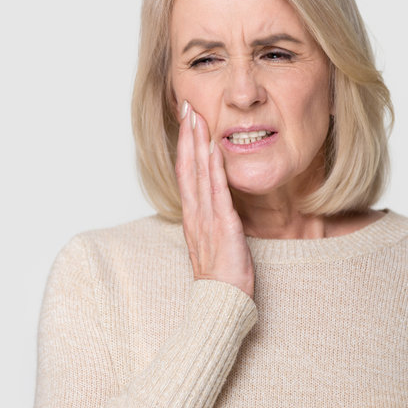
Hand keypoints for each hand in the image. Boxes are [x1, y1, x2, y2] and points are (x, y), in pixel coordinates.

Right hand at [175, 101, 254, 298]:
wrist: (221, 302)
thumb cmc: (221, 276)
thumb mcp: (213, 241)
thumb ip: (212, 219)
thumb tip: (215, 202)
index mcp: (192, 216)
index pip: (185, 172)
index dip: (185, 144)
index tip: (186, 120)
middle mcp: (195, 213)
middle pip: (187, 166)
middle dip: (187, 134)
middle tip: (187, 106)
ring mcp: (207, 219)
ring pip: (199, 173)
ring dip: (198, 143)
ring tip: (198, 117)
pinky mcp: (223, 226)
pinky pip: (218, 192)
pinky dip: (215, 169)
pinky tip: (215, 149)